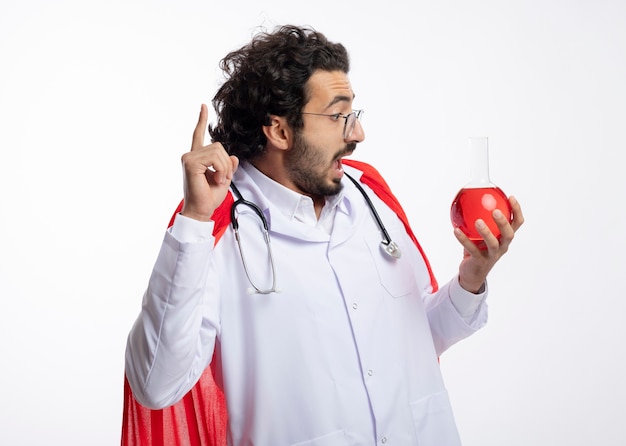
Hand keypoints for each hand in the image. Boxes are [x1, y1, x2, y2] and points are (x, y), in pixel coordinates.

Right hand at [180, 104, 238, 220]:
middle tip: (223, 178)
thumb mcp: (224, 179)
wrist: (201, 211)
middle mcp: (191, 155)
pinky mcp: (190, 163)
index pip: (198, 135)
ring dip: (224, 168)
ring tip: (219, 179)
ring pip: (218, 151)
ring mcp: (189, 158)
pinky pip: (215, 158)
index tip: (203, 106)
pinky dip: (221, 169)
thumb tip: (234, 157)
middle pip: (218, 146)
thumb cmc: (208, 198)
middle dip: (226, 163)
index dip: (201, 120)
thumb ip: (228, 166)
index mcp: (197, 157)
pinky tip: (216, 178)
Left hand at [454, 196, 524, 292]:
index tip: (510, 197)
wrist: (472, 273)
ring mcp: (492, 255)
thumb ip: (479, 218)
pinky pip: (472, 249)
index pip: (517, 223)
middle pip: (509, 234)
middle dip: (504, 222)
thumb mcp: (480, 234)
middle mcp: (502, 247)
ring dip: (486, 232)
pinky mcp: (480, 262)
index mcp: (505, 238)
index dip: (517, 211)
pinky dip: (464, 240)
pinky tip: (456, 230)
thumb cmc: (477, 249)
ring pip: (493, 244)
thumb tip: (469, 197)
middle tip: (496, 211)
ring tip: (478, 221)